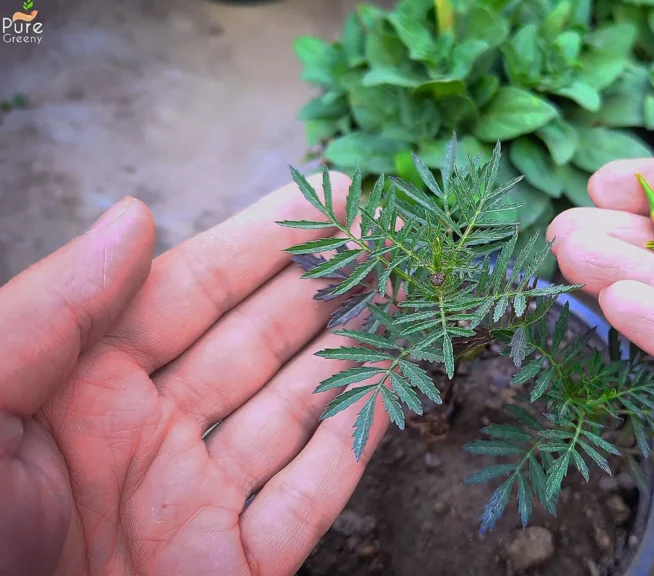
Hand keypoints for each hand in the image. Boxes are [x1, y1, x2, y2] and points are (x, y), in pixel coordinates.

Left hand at [0, 174, 389, 574]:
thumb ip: (48, 313)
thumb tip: (136, 215)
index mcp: (77, 389)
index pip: (191, 292)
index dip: (265, 241)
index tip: (331, 199)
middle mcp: (146, 438)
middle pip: (257, 342)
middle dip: (327, 286)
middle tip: (392, 237)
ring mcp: (196, 506)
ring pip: (295, 411)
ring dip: (354, 352)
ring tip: (410, 295)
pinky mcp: (235, 571)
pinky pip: (309, 498)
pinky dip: (357, 445)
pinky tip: (397, 389)